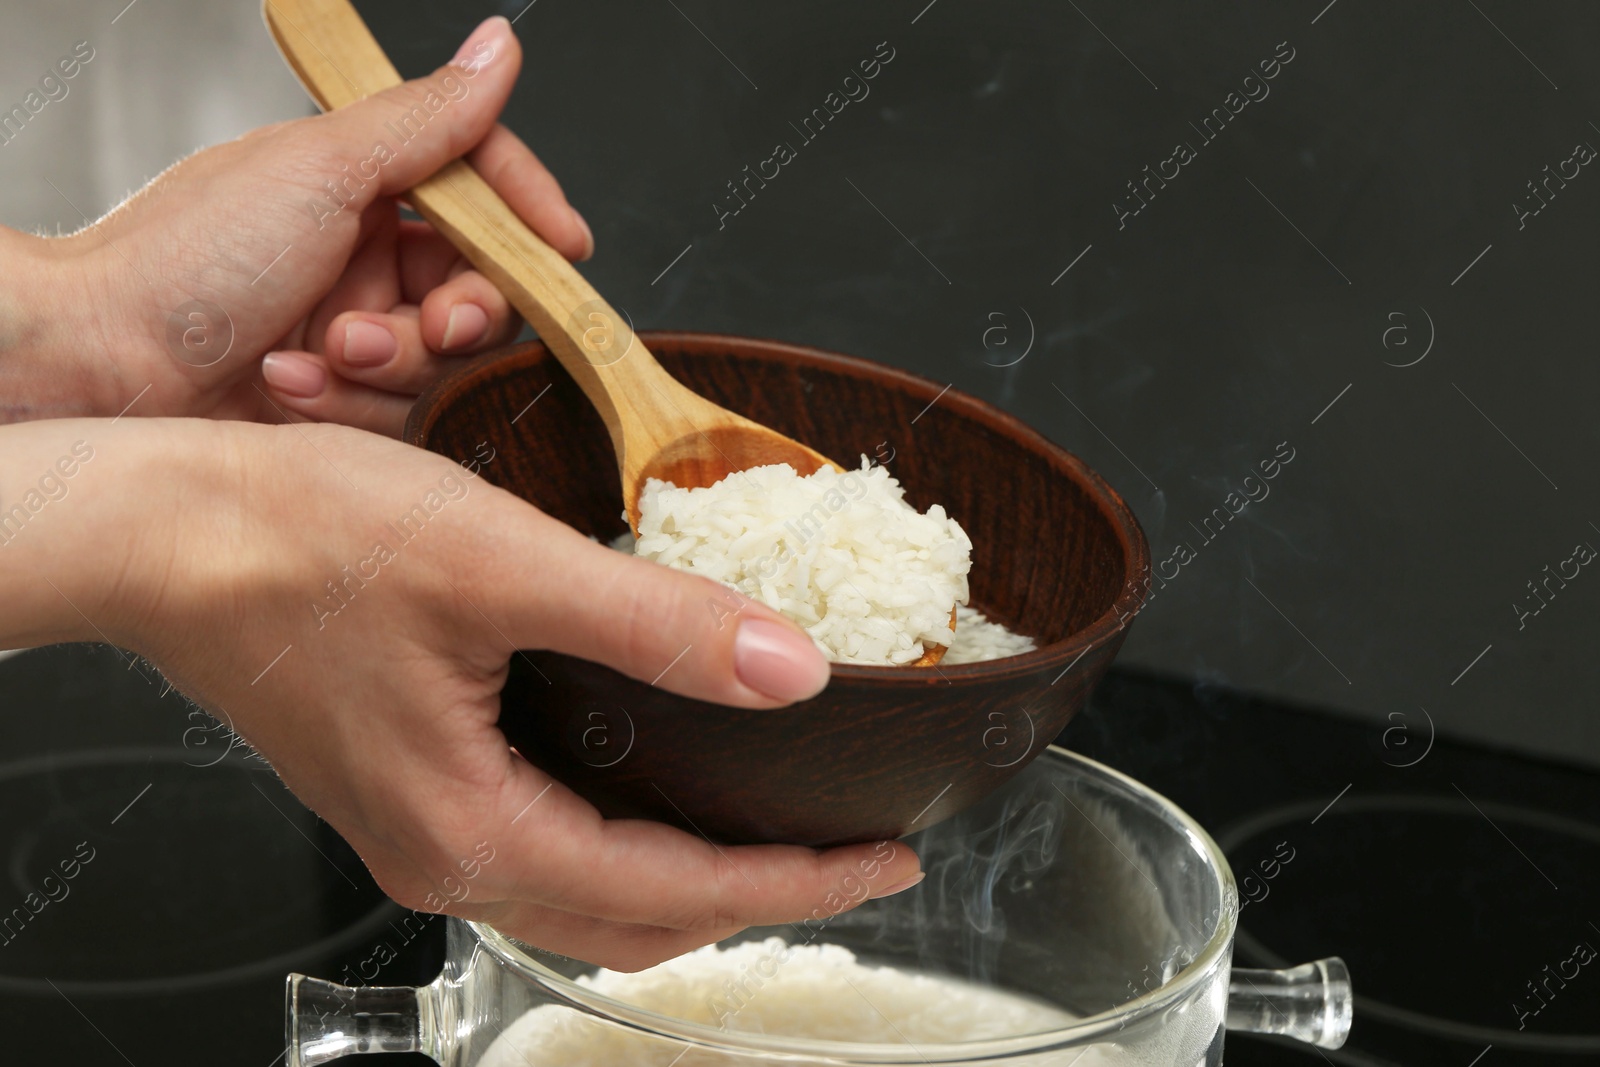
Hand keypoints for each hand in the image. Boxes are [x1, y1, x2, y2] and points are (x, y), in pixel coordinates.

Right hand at [0, 416, 922, 969]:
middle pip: (638, 917)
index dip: (795, 881)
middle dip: (759, 896)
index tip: (881, 860)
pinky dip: (629, 840)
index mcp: (473, 827)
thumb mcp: (502, 565)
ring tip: (778, 836)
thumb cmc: (296, 541)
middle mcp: (446, 851)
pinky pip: (548, 848)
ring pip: (592, 894)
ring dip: (694, 876)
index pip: (675, 892)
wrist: (163, 527)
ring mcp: (423, 826)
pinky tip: (662, 789)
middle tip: (852, 855)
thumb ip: (655, 626)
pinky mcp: (412, 784)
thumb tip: (785, 671)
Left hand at [6, 16, 585, 436]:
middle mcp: (364, 257)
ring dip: (390, 364)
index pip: (483, 191)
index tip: (563, 247)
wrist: (100, 366)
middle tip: (428, 325)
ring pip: (445, 362)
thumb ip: (428, 121)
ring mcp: (354, 330)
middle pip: (480, 288)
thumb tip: (497, 51)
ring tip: (319, 354)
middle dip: (453, 315)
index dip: (529, 219)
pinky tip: (291, 386)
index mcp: (362, 187)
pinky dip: (351, 404)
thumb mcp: (321, 169)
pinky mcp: (342, 401)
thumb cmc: (184, 260)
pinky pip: (400, 414)